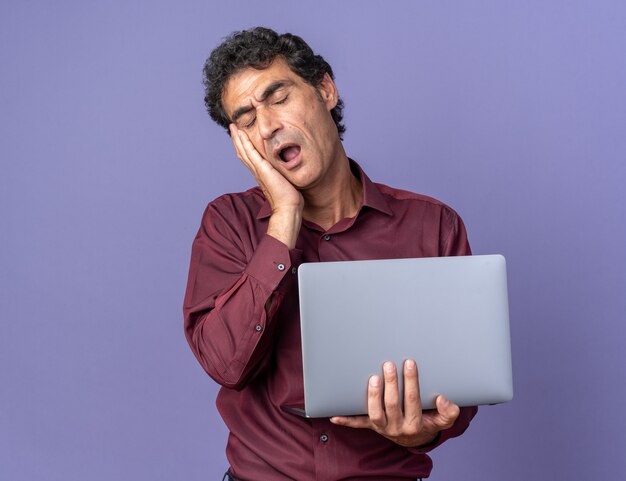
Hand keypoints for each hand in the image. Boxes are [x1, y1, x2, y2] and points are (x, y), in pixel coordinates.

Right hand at [230, 124, 302, 247]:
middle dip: (238, 139)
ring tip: (234, 127)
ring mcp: (258, 171)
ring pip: (244, 152)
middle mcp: (257, 172)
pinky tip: (241, 134)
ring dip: (238, 139)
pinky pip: (251, 154)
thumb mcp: (284, 181)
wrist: (288, 208)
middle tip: (233, 127)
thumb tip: (286, 171)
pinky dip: (245, 143)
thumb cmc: (288, 198)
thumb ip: (281, 174)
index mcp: (261, 174)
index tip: (241, 136)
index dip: (244, 146)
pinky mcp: (262, 170)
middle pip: (243, 153)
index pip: (249, 158)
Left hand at [330, 360, 459, 447]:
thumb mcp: (443, 420)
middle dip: (391, 384)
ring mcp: (382, 427)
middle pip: (393, 405)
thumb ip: (448, 411)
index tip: (409, 363)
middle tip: (388, 364)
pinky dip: (346, 420)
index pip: (413, 400)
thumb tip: (442, 399)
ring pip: (374, 414)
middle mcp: (397, 427)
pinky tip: (334, 415)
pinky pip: (357, 423)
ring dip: (372, 396)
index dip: (411, 382)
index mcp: (415, 424)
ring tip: (373, 378)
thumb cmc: (427, 421)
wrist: (414, 437)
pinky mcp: (371, 426)